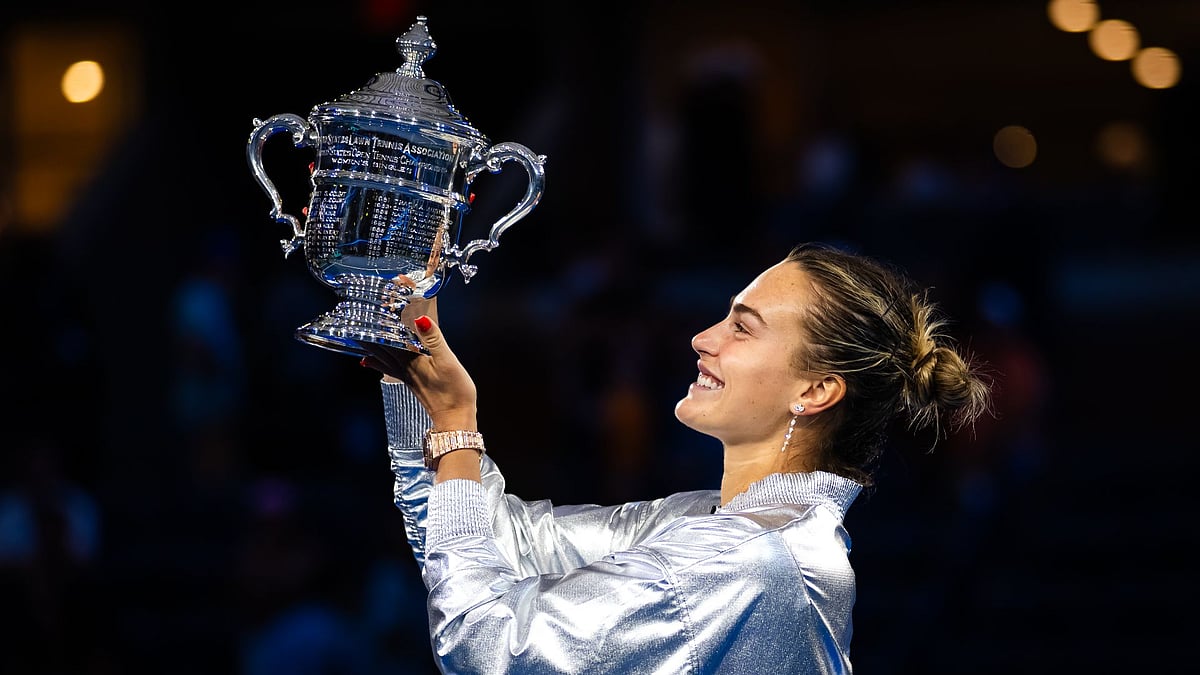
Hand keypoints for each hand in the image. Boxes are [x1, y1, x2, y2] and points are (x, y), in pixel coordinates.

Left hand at [360, 311, 477, 432]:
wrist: (455, 419)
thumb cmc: (454, 392)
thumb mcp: (447, 361)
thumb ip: (434, 339)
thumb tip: (421, 319)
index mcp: (411, 360)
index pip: (388, 339)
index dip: (377, 326)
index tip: (366, 315)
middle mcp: (404, 369)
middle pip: (381, 349)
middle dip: (369, 336)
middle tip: (355, 324)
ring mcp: (407, 377)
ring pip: (383, 359)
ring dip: (371, 349)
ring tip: (358, 340)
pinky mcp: (412, 384)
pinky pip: (390, 369)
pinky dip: (379, 363)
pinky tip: (373, 364)